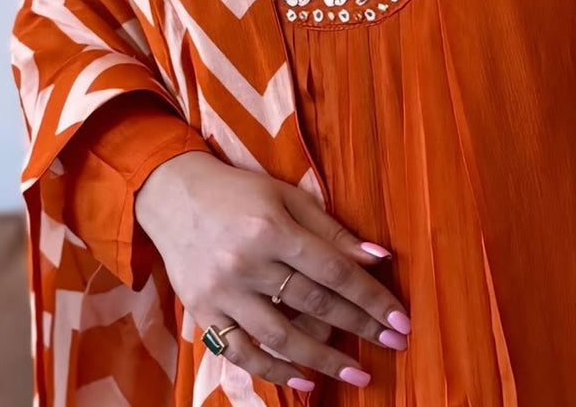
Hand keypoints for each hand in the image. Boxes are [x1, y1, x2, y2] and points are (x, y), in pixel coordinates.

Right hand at [135, 151, 409, 389]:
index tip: (401, 319)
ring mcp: (223, 292)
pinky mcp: (203, 312)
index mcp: (273, 228)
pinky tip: (304, 381)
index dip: (371, 297)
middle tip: (394, 345)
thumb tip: (378, 257)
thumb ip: (331, 230)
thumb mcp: (287, 197)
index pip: (334, 269)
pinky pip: (241, 353)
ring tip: (356, 374)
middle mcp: (248, 262)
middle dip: (358, 327)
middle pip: (313, 303)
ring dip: (322, 360)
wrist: (174, 195)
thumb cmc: (240, 193)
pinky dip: (273, 371)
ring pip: (280, 335)